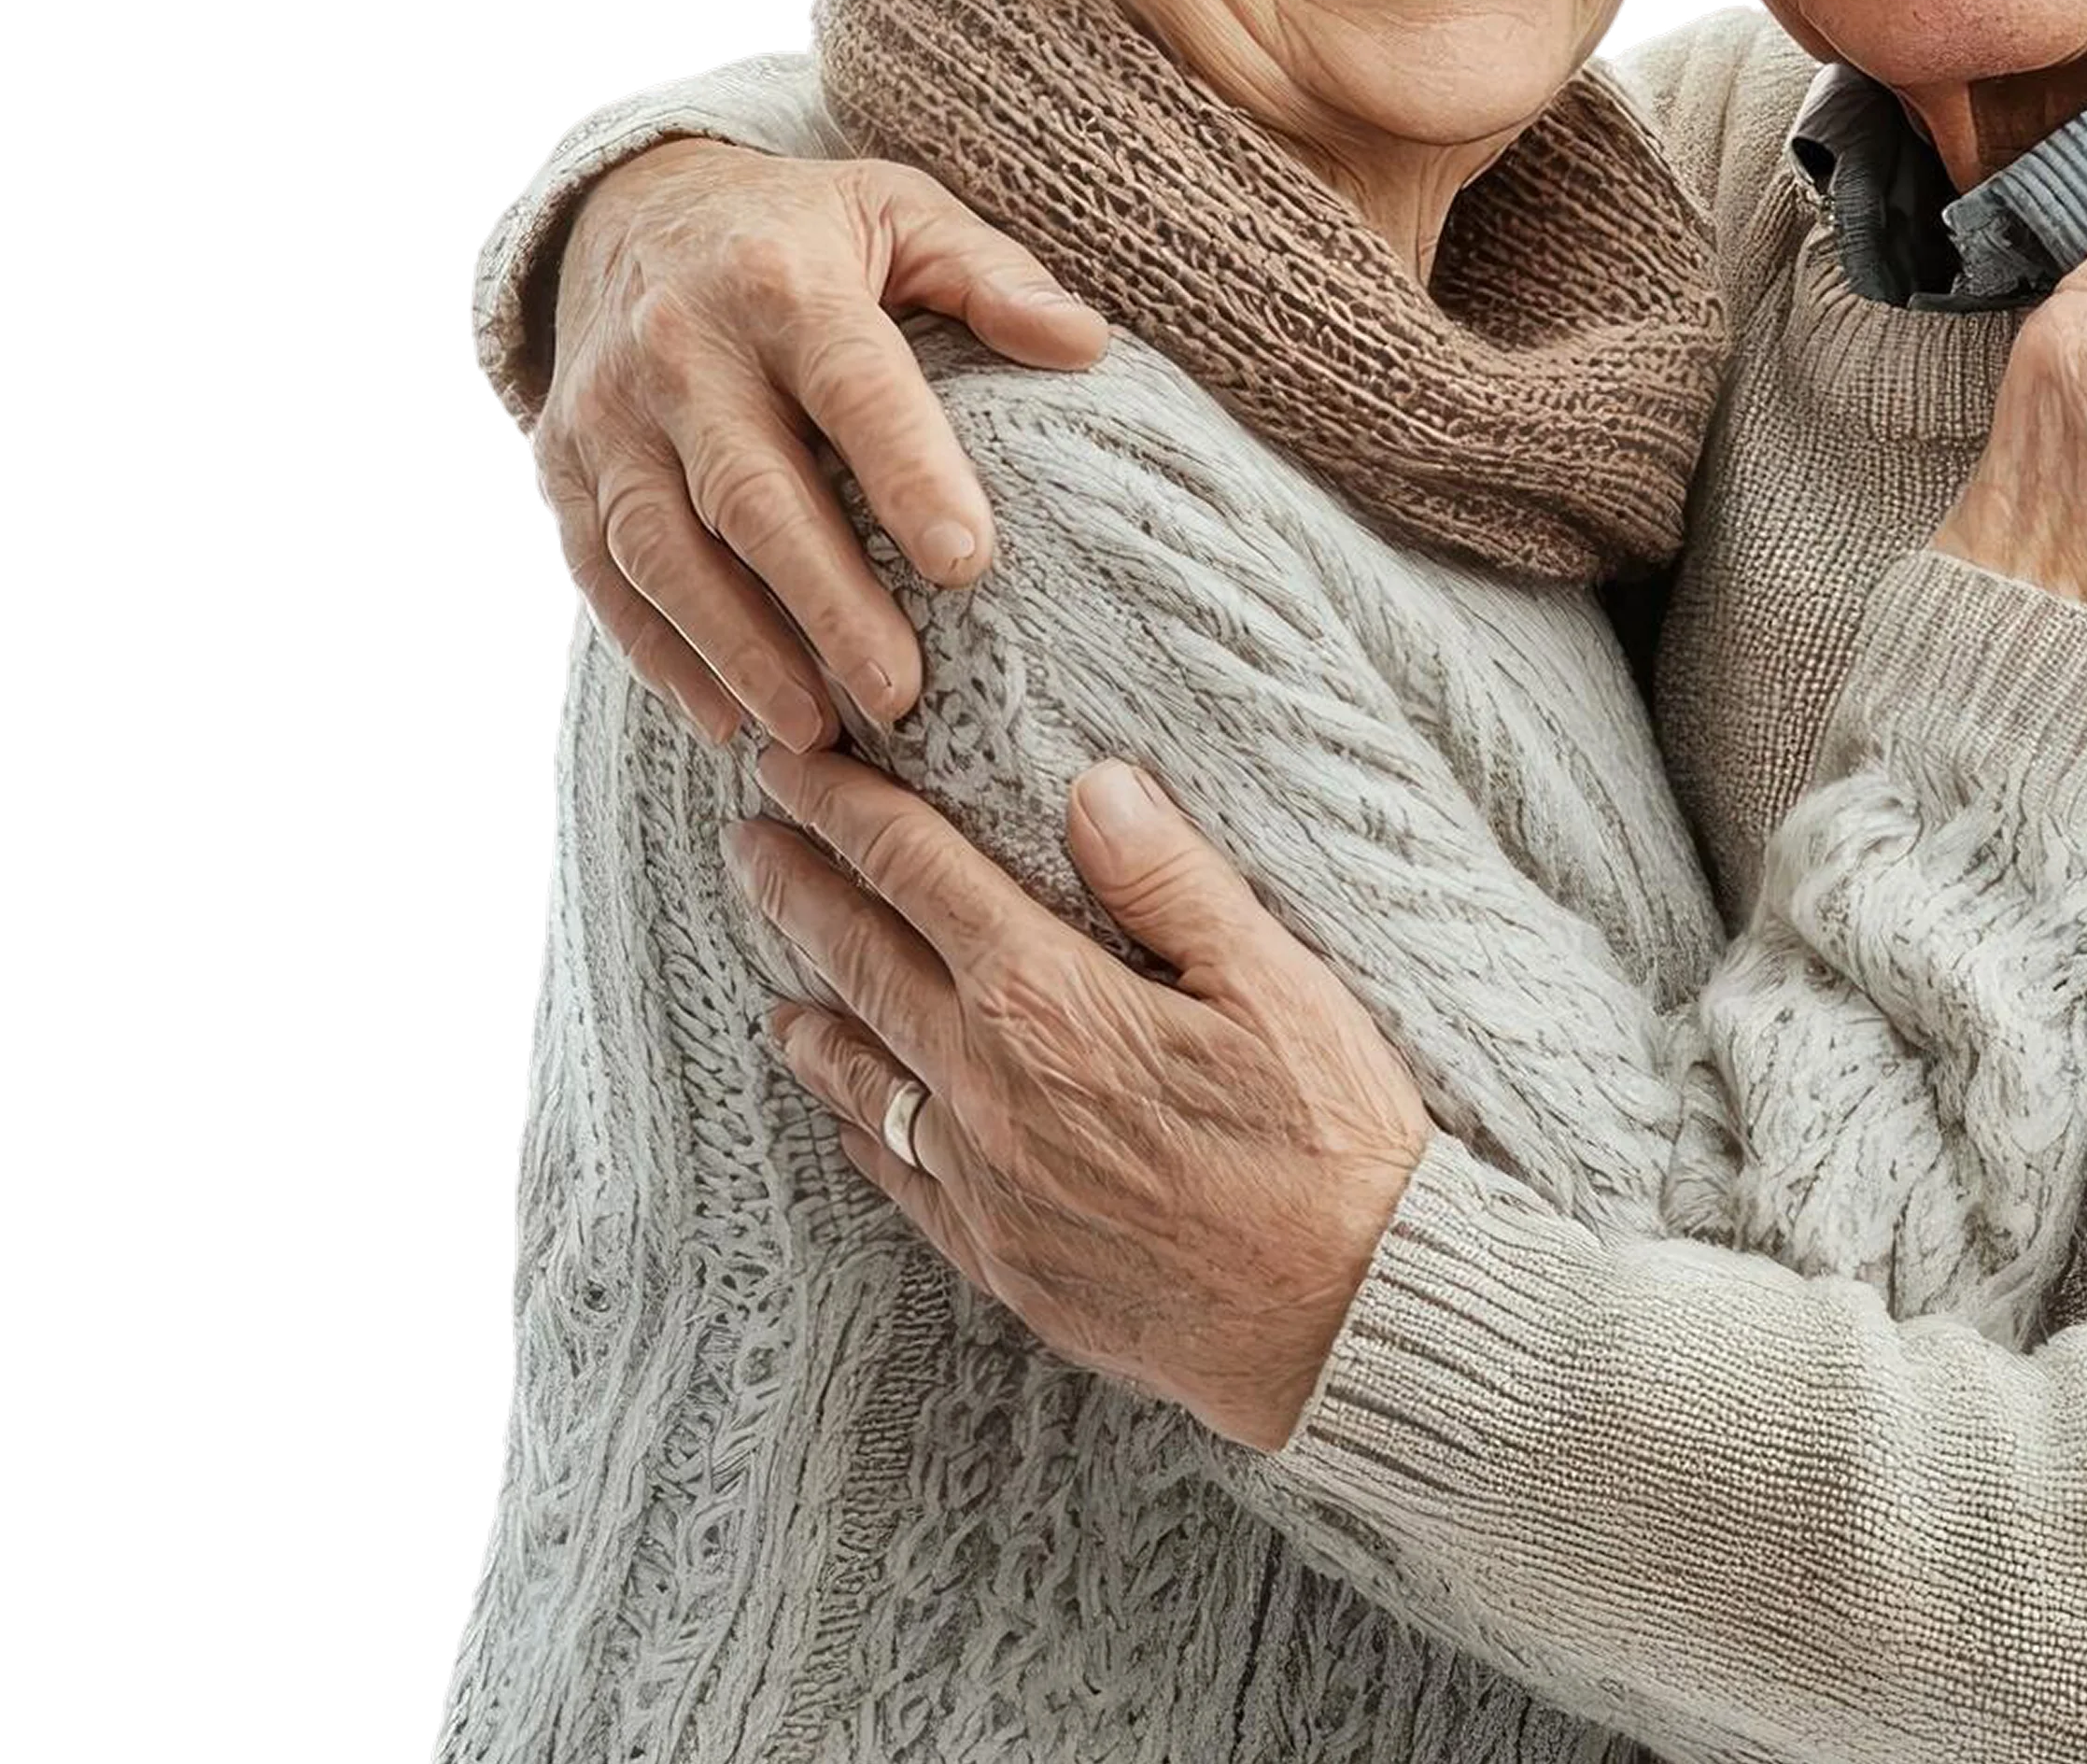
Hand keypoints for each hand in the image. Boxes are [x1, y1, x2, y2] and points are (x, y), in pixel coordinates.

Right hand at [535, 140, 1111, 747]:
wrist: (626, 206)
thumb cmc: (797, 229)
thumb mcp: (899, 213)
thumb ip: (991, 277)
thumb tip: (1085, 343)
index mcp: (782, 282)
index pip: (852, 385)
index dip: (908, 473)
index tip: (969, 564)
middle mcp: (681, 348)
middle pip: (752, 491)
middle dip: (825, 602)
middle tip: (899, 694)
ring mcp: (610, 414)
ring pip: (664, 549)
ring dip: (738, 651)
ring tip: (817, 733)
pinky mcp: (564, 467)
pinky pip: (603, 575)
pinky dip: (662, 655)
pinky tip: (730, 719)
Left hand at [725, 740, 1430, 1455]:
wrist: (1340, 1319)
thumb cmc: (1328, 1142)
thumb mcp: (1274, 982)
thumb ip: (1170, 880)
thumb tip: (1092, 786)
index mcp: (1050, 1001)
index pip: (919, 876)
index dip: (848, 812)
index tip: (793, 767)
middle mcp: (991, 1089)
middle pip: (868, 966)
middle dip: (800, 894)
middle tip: (746, 843)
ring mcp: (988, 1184)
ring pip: (868, 1082)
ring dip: (815, 1019)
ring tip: (775, 989)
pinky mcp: (1006, 1260)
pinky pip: (905, 1185)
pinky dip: (865, 1136)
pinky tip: (850, 1121)